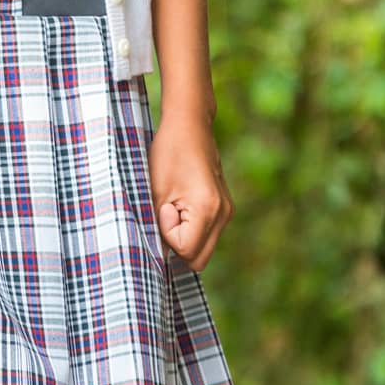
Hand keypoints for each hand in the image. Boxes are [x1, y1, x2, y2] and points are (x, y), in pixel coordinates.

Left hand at [147, 110, 234, 272]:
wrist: (189, 125)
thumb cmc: (169, 152)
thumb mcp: (157, 190)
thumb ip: (160, 226)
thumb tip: (163, 253)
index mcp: (208, 209)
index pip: (186, 250)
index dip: (168, 233)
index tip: (164, 207)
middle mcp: (223, 214)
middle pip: (199, 259)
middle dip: (178, 244)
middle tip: (166, 213)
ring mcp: (227, 211)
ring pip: (204, 248)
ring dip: (185, 236)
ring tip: (174, 206)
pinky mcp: (224, 208)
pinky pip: (207, 234)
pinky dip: (192, 229)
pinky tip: (182, 205)